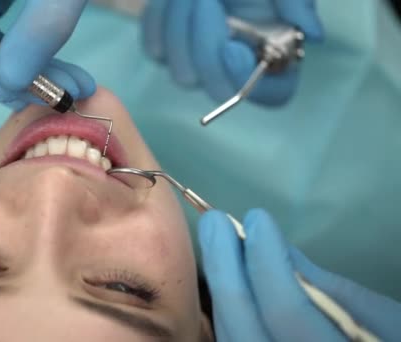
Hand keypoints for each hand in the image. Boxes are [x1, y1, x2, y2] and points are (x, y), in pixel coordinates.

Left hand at [142, 0, 323, 105]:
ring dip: (182, 25)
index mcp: (275, 55)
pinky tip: (174, 0)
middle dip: (207, 44)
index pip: (269, 93)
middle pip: (218, 88)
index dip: (248, 78)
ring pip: (182, 73)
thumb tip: (313, 34)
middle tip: (206, 0)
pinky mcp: (166, 52)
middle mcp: (237, 69)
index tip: (232, 49)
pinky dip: (161, 21)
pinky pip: (155, 49)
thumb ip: (296, 4)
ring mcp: (199, 65)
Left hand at [197, 209, 400, 340]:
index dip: (268, 264)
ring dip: (219, 285)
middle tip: (215, 221)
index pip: (286, 313)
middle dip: (225, 269)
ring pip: (230, 336)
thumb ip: (324, 288)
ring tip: (214, 239)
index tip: (258, 218)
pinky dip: (225, 308)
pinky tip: (222, 274)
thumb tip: (273, 245)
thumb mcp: (380, 318)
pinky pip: (232, 341)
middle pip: (243, 327)